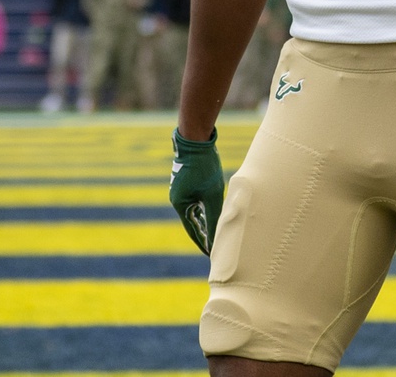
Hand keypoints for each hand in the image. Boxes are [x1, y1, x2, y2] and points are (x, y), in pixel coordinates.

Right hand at [169, 128, 225, 253]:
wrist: (196, 140)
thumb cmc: (204, 167)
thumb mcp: (212, 193)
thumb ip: (213, 214)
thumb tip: (217, 234)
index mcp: (180, 204)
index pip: (193, 230)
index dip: (202, 242)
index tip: (210, 254)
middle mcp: (178, 198)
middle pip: (193, 221)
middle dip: (204, 232)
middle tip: (215, 246)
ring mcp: (181, 189)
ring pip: (195, 209)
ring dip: (205, 219)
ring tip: (216, 231)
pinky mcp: (187, 181)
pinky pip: (196, 199)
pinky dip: (205, 206)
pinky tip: (213, 208)